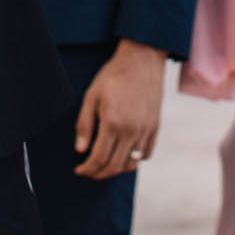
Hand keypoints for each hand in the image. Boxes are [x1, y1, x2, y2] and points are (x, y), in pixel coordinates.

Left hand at [74, 39, 167, 178]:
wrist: (142, 60)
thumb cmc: (113, 76)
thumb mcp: (91, 96)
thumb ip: (84, 125)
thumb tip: (80, 150)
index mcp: (113, 123)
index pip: (98, 158)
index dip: (87, 169)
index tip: (79, 169)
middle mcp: (131, 131)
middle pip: (114, 166)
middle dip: (98, 173)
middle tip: (89, 171)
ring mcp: (145, 130)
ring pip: (131, 164)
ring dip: (116, 170)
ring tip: (105, 165)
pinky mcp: (155, 127)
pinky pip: (146, 154)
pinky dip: (134, 161)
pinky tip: (123, 155)